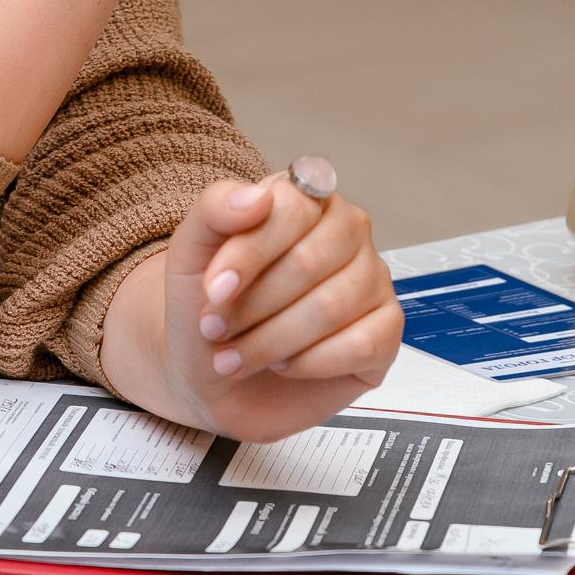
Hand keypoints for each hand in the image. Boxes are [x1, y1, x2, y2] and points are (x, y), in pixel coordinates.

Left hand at [101, 173, 402, 438]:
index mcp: (303, 201)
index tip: (214, 289)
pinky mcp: (385, 333)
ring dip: (270, 341)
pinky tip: (282, 365)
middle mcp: (346, 233)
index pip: (292, 209)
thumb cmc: (208, 307)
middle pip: (310, 261)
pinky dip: (309, 363)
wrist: (212, 377)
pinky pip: (361, 345)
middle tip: (216, 329)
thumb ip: (214, 210)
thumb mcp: (189, 253)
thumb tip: (258, 196)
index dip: (249, 253)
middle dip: (252, 305)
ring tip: (236, 356)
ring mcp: (372, 281)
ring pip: (331, 308)